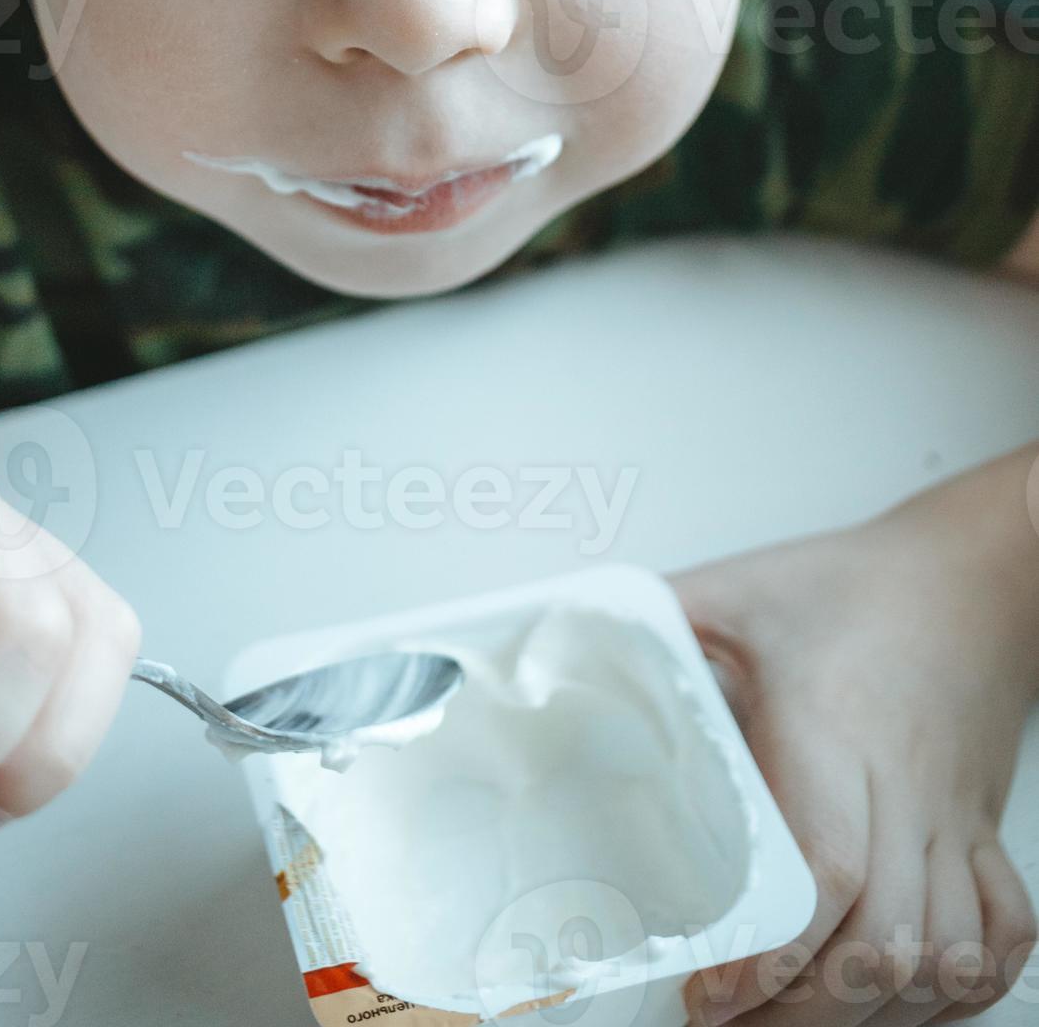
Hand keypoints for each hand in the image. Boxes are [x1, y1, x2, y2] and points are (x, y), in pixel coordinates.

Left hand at [671, 446, 1038, 1026]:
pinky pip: (1001, 937)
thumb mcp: (738, 590)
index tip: (712, 992)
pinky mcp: (982, 830)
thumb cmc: (855, 583)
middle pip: (883, 945)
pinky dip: (959, 990)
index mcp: (837, 737)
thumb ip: (655, 619)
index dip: (776, 954)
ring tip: (793, 1021)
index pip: (826, 872)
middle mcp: (905, 793)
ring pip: (944, 960)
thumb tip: (560, 633)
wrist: (970, 572)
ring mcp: (952, 820)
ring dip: (876, 1012)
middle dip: (806, 1011)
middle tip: (730, 1022)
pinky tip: (902, 998)